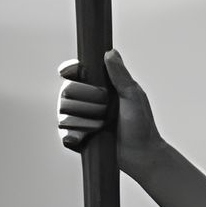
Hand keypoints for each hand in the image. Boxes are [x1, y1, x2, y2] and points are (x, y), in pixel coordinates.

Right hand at [56, 47, 159, 166]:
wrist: (141, 154)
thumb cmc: (141, 124)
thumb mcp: (132, 95)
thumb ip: (119, 74)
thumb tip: (110, 52)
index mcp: (98, 87)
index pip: (75, 73)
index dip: (70, 70)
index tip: (69, 71)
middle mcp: (86, 101)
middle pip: (67, 90)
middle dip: (86, 98)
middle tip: (104, 106)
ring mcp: (80, 119)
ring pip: (64, 111)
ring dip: (85, 118)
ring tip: (102, 124)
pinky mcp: (76, 137)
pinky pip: (64, 132)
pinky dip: (74, 133)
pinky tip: (85, 136)